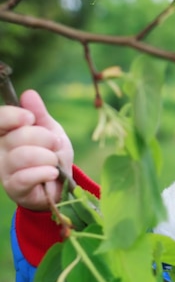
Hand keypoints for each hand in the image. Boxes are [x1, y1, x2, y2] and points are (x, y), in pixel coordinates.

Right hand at [0, 90, 73, 209]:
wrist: (62, 183)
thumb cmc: (52, 154)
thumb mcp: (51, 130)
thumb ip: (40, 114)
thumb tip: (29, 94)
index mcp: (5, 132)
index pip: (0, 119)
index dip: (13, 116)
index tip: (30, 118)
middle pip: (18, 136)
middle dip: (44, 138)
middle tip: (55, 144)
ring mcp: (4, 170)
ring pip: (22, 156)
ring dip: (47, 157)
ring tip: (54, 161)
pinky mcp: (14, 188)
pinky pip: (25, 177)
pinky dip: (45, 172)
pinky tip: (53, 173)